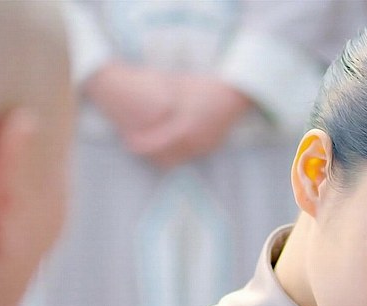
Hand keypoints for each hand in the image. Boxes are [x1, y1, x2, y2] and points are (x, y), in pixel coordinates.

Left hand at [85, 63, 252, 168]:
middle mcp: (195, 140)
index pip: (157, 144)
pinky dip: (177, 151)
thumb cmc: (206, 86)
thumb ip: (161, 94)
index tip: (128, 141)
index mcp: (186, 125)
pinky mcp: (210, 147)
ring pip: (178, 158)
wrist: (238, 93)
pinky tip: (170, 141)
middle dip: (150, 153)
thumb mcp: (180, 87)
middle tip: (135, 143)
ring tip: (151, 143)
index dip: (141, 145)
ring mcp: (204, 145)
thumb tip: (138, 92)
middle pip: (166, 157)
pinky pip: (189, 154)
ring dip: (163, 153)